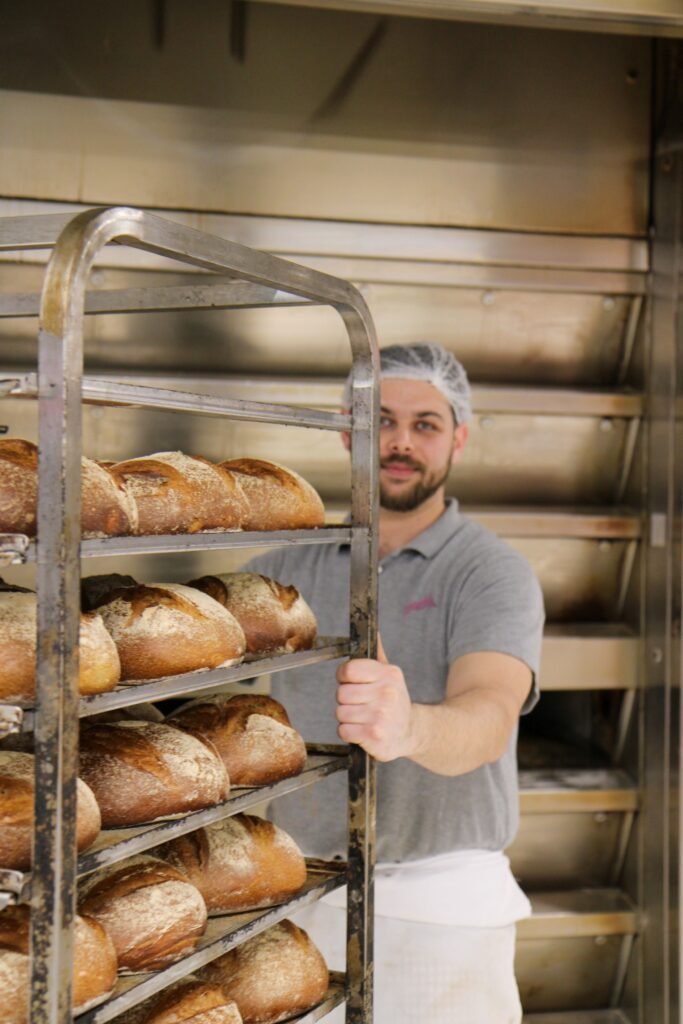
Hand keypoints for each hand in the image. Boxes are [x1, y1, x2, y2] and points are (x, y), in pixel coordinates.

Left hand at [335, 634, 414, 760]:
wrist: (411, 733)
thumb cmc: (394, 702)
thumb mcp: (390, 676)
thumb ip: (377, 654)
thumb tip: (373, 630)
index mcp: (388, 674)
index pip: (349, 669)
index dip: (344, 677)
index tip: (351, 682)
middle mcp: (386, 693)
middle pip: (341, 693)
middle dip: (346, 700)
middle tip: (361, 704)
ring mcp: (381, 716)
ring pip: (340, 712)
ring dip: (347, 718)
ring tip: (363, 718)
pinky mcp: (374, 736)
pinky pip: (343, 730)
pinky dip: (349, 733)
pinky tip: (363, 731)